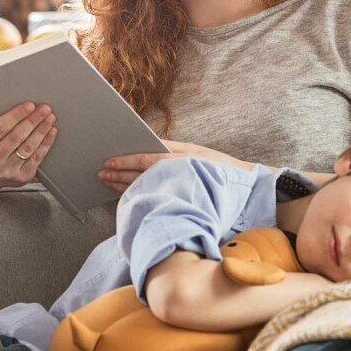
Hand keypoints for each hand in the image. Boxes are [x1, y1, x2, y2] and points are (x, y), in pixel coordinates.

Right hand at [0, 100, 57, 189]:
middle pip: (17, 137)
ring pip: (28, 148)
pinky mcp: (21, 178)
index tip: (30, 105)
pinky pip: (36, 158)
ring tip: (50, 118)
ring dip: (42, 131)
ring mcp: (7, 171)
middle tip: (45, 108)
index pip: (0, 128)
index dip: (17, 116)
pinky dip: (46, 144)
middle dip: (33, 121)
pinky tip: (51, 132)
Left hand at [97, 139, 253, 192]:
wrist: (249, 185)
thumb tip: (146, 153)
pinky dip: (142, 196)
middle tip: (100, 174)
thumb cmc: (221, 169)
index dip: (125, 161)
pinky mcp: (187, 197)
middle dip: (120, 173)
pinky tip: (129, 195)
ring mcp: (183, 184)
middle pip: (143, 172)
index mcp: (183, 154)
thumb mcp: (198, 154)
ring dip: (125, 185)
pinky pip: (158, 197)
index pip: (147, 158)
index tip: (108, 162)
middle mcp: (181, 168)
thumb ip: (174, 153)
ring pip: (148, 185)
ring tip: (107, 182)